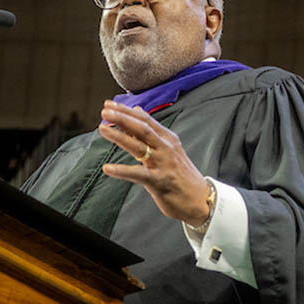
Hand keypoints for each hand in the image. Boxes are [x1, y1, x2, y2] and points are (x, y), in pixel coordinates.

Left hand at [98, 101, 211, 225]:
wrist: (200, 199)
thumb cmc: (181, 174)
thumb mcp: (169, 149)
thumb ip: (152, 131)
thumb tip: (137, 111)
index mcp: (168, 139)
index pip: (145, 120)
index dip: (126, 111)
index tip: (109, 104)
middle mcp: (166, 148)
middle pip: (142, 128)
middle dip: (122, 118)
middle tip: (104, 111)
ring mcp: (163, 164)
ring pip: (139, 146)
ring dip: (119, 136)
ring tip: (103, 129)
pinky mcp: (159, 181)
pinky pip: (138, 174)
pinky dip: (122, 171)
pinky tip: (108, 168)